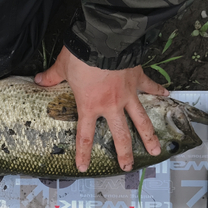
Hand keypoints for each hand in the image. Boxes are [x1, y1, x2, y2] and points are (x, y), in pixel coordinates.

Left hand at [34, 46, 168, 171]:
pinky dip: (159, 91)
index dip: (83, 153)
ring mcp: (127, 94)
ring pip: (141, 120)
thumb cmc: (81, 56)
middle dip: (124, 153)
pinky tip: (168, 96)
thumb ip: (52, 77)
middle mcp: (111, 105)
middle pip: (120, 135)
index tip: (84, 167)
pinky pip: (151, 87)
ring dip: (149, 136)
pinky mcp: (138, 79)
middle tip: (127, 167)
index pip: (85, 136)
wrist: (104, 40)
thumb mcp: (62, 67)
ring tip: (155, 149)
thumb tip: (38, 80)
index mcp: (90, 106)